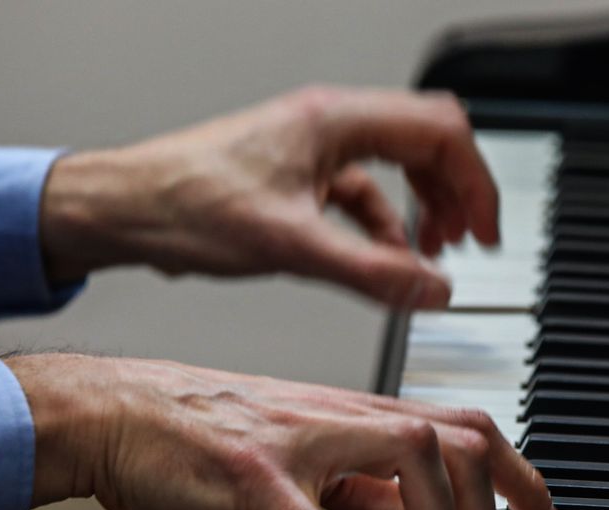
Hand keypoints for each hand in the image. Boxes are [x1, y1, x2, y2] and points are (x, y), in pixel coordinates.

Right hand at [4, 353, 562, 509]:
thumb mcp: (297, 450)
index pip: (464, 425)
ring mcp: (297, 441)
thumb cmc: (195, 433)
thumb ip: (358, 479)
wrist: (109, 411)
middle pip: (460, 436)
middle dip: (496, 504)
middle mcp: (338, 416)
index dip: (520, 472)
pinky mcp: (250, 477)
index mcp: (352, 412)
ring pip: (412, 460)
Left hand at [39, 86, 499, 308]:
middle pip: (425, 141)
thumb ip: (372, 271)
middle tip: (472, 242)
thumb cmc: (183, 207)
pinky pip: (359, 189)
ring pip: (394, 164)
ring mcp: (310, 146)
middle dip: (457, 190)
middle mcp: (327, 123)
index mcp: (334, 121)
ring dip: (423, 205)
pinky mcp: (293, 174)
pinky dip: (383, 221)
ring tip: (435, 251)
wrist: (121, 209)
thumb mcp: (290, 247)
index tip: (486, 232)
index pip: (440, 131)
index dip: (475, 182)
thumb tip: (434, 288)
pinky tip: (381, 258)